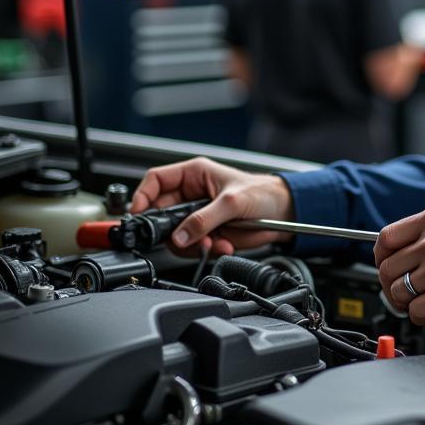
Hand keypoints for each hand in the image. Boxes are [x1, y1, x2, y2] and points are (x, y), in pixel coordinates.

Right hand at [131, 157, 294, 256]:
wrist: (284, 213)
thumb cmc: (263, 193)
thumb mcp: (232, 201)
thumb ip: (204, 218)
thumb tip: (180, 235)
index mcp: (194, 175)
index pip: (156, 180)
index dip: (143, 196)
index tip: (139, 214)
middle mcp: (192, 194)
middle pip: (161, 214)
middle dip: (172, 230)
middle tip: (183, 238)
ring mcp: (198, 215)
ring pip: (175, 235)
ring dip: (191, 244)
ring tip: (212, 242)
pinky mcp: (207, 233)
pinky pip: (192, 247)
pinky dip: (205, 250)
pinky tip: (223, 244)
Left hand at [374, 206, 424, 324]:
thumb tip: (401, 245)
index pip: (386, 238)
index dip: (380, 256)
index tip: (385, 266)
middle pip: (387, 268)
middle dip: (391, 284)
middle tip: (402, 291)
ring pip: (399, 292)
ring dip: (407, 302)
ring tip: (423, 300)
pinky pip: (416, 311)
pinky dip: (421, 316)